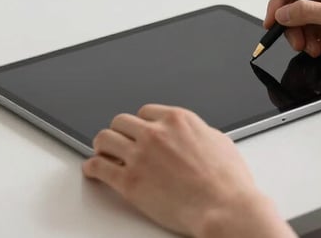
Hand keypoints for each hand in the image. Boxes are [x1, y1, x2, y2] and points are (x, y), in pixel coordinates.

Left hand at [82, 104, 294, 237]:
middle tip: (118, 142)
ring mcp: (139, 156)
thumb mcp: (218, 141)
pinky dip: (92, 167)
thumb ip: (197, 132)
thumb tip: (192, 135)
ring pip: (104, 139)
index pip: (145, 112)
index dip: (140, 124)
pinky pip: (98, 167)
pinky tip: (93, 170)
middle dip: (120, 132)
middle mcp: (155, 133)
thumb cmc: (228, 181)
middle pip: (121, 122)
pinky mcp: (128, 181)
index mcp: (177, 119)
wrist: (224, 207)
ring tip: (102, 154)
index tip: (138, 131)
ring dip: (102, 146)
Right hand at [265, 0, 320, 71]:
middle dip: (292, 24)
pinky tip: (320, 49)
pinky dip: (313, 40)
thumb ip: (306, 13)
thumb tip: (282, 13)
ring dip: (303, 36)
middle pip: (296, 2)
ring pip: (304, 18)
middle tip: (295, 42)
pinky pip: (316, 29)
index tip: (273, 21)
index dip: (278, 0)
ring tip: (311, 49)